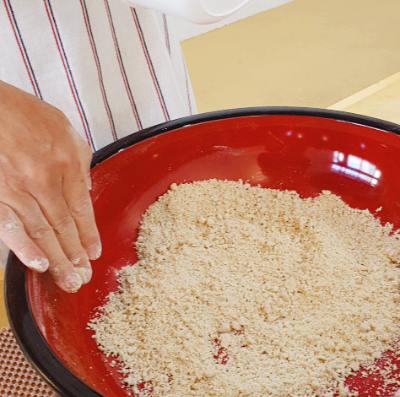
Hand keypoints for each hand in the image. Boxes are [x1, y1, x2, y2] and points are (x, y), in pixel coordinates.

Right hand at [0, 81, 100, 291]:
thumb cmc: (23, 114)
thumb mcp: (63, 129)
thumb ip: (80, 159)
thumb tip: (86, 189)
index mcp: (65, 164)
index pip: (81, 208)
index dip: (89, 234)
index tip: (94, 253)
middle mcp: (44, 181)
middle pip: (64, 226)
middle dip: (74, 255)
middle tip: (82, 278)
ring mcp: (17, 190)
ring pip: (41, 232)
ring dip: (56, 259)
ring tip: (66, 280)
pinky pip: (10, 226)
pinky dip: (24, 248)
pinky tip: (37, 265)